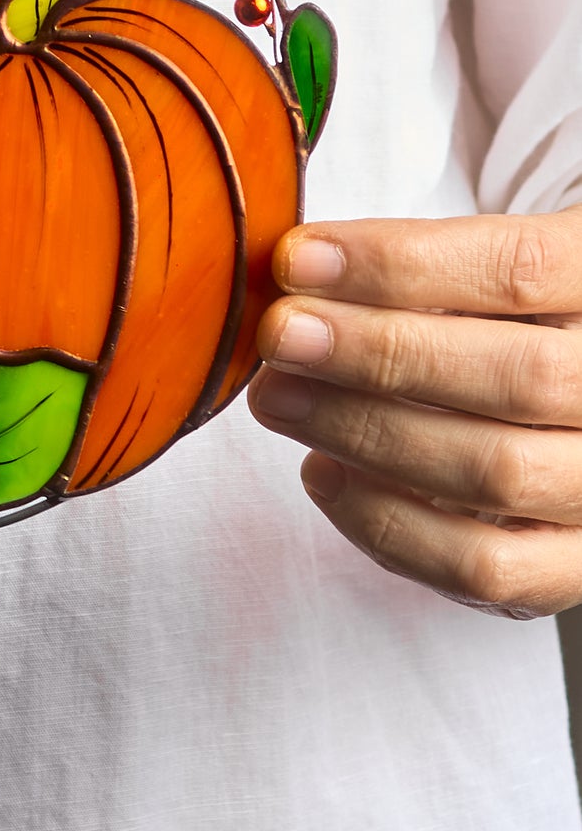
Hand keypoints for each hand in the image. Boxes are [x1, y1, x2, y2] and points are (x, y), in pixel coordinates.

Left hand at [248, 206, 581, 617]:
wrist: (559, 386)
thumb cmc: (499, 312)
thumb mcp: (480, 263)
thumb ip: (413, 269)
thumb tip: (295, 274)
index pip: (520, 269)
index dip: (399, 264)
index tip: (296, 261)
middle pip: (518, 378)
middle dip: (377, 354)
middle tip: (280, 335)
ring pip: (498, 474)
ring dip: (364, 433)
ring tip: (278, 396)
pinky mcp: (578, 564)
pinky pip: (486, 568)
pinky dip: (388, 526)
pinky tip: (320, 471)